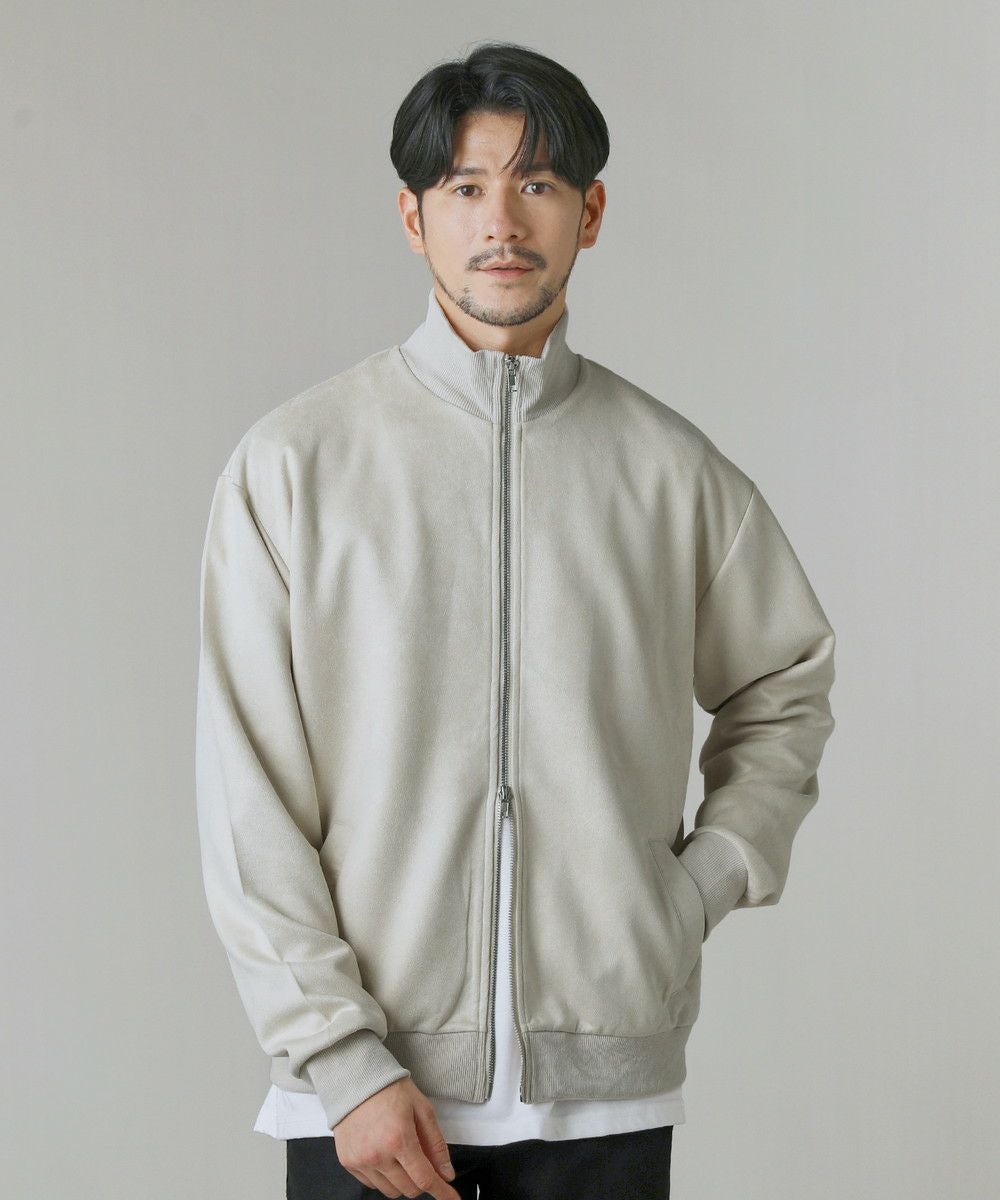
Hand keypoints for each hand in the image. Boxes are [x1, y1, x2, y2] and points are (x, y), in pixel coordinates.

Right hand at [332, 1076, 461, 1198]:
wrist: (356, 1080)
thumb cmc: (390, 1090)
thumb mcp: (422, 1110)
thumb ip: (436, 1144)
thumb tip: (446, 1173)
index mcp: (399, 1139)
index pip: (424, 1179)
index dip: (441, 1191)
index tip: (451, 1198)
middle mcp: (377, 1155)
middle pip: (409, 1189)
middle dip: (421, 1179)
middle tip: (421, 1160)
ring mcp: (360, 1160)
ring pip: (390, 1191)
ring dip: (402, 1180)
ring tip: (400, 1153)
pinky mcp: (348, 1162)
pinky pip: (372, 1184)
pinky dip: (383, 1176)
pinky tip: (384, 1154)